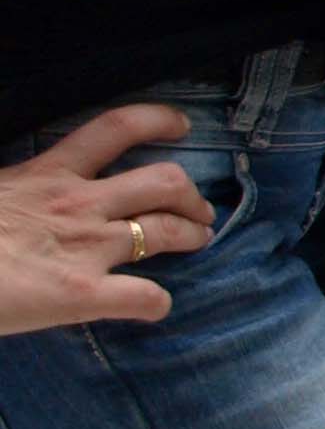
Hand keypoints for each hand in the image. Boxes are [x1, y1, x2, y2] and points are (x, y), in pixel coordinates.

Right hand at [0, 107, 216, 332]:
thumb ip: (22, 187)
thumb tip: (26, 191)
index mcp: (49, 172)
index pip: (116, 127)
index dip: (159, 120)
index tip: (181, 126)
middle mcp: (78, 204)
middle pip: (164, 181)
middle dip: (192, 194)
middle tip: (199, 209)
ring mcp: (85, 248)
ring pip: (167, 231)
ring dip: (193, 235)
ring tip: (199, 240)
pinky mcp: (80, 293)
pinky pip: (142, 297)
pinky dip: (157, 303)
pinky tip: (156, 307)